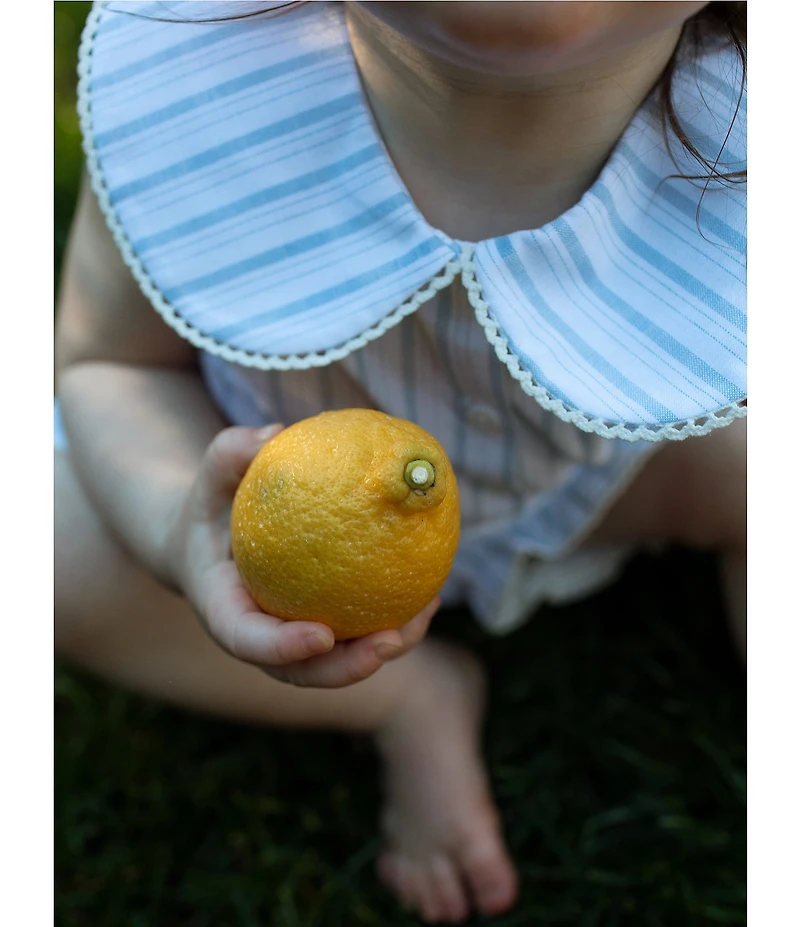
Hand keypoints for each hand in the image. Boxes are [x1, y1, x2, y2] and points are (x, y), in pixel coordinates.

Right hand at [165, 425, 437, 687]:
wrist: (210, 543)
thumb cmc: (211, 505)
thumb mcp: (211, 476)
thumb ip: (230, 454)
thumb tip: (274, 433)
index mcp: (223, 609)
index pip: (246, 640)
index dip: (283, 648)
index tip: (322, 635)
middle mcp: (259, 636)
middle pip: (303, 671)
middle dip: (349, 667)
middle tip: (390, 640)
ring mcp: (290, 639)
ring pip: (339, 660)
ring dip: (386, 648)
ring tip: (426, 612)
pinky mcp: (320, 627)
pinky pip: (358, 631)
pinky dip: (394, 619)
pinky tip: (431, 593)